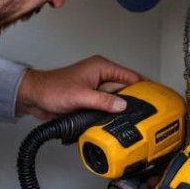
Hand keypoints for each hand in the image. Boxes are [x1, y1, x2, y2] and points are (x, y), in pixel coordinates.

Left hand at [16, 55, 142, 119]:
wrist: (34, 97)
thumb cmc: (51, 89)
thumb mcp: (80, 96)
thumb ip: (102, 101)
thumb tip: (122, 105)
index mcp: (101, 67)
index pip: (131, 76)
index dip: (145, 86)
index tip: (155, 97)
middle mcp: (100, 75)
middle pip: (126, 88)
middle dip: (135, 99)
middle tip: (147, 112)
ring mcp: (96, 88)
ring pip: (116, 99)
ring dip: (121, 108)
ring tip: (134, 119)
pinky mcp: (90, 99)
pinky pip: (106, 106)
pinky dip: (111, 113)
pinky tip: (115, 121)